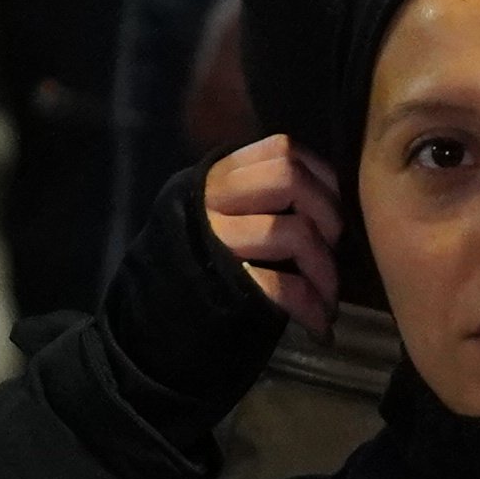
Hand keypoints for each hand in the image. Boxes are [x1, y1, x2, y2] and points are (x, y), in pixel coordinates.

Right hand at [201, 135, 344, 336]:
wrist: (148, 327)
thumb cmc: (194, 274)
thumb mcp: (214, 219)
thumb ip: (252, 197)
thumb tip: (321, 192)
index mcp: (212, 181)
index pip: (279, 150)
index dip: (319, 175)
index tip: (327, 208)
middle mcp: (209, 203)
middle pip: (289, 177)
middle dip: (327, 212)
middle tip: (331, 248)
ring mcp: (214, 242)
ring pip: (293, 231)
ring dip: (324, 268)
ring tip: (326, 295)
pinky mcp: (224, 284)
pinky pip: (283, 285)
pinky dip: (311, 305)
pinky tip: (318, 323)